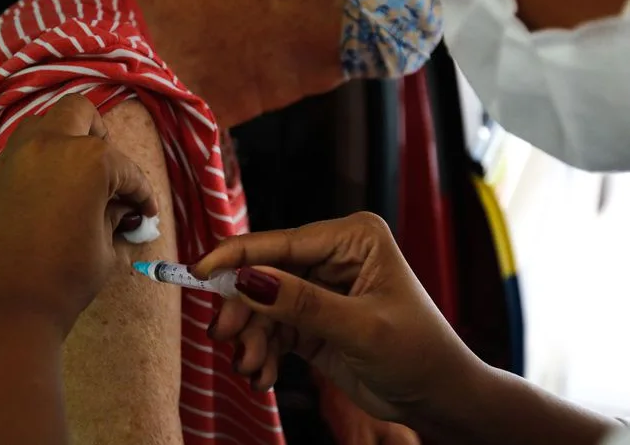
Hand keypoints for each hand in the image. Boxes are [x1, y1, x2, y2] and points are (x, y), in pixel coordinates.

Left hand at [0, 95, 157, 337]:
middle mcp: (49, 144)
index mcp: (89, 160)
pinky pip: (24, 152)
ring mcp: (14, 156)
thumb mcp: (104, 251)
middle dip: (101, 139)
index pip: (127, 170)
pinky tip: (53, 197)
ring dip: (68, 143)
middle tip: (110, 176)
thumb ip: (115, 220)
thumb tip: (121, 211)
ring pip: (46, 124)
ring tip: (80, 183)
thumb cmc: (62, 281)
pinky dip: (43, 163)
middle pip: (80, 113)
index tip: (145, 214)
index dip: (142, 195)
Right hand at [194, 212, 481, 423]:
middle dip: (244, 309)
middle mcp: (333, 255)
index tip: (199, 273)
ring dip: (252, 337)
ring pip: (263, 304)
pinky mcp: (312, 317)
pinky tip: (263, 375)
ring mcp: (320, 287)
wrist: (438, 397)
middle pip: (265, 273)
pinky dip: (263, 351)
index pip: (282, 242)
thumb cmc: (419, 353)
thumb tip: (246, 279)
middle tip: (224, 337)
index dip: (237, 256)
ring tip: (252, 369)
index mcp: (353, 239)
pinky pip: (273, 328)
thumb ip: (302, 303)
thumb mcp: (361, 328)